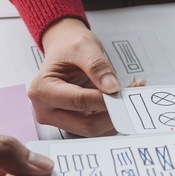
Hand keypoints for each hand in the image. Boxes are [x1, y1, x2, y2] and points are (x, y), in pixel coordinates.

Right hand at [28, 18, 120, 136]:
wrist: (64, 47)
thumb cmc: (68, 46)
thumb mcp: (83, 47)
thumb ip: (97, 66)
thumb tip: (112, 87)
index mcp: (42, 90)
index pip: (78, 102)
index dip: (104, 99)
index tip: (123, 92)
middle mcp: (46, 110)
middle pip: (86, 125)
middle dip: (113, 112)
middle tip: (132, 94)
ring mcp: (59, 119)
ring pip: (94, 129)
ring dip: (116, 116)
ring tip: (130, 92)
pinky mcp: (72, 122)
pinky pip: (97, 125)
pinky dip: (113, 116)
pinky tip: (122, 98)